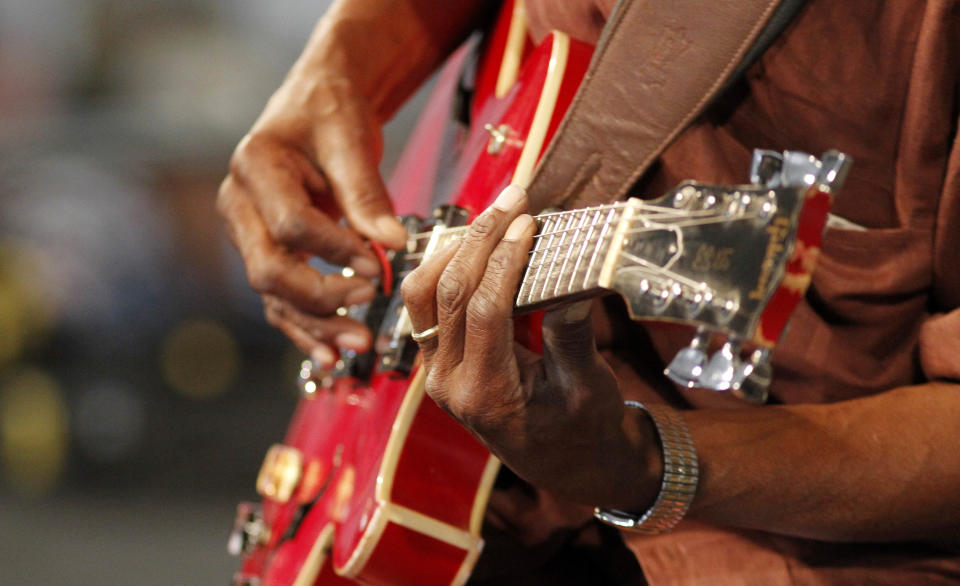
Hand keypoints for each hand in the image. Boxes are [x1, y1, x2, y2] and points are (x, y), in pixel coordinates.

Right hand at [217, 61, 406, 364]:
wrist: (316, 105)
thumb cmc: (330, 113)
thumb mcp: (351, 140)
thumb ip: (367, 194)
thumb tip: (394, 243)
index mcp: (254, 166)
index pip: (291, 225)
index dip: (336, 250)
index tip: (380, 264)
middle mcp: (239, 204)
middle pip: (269, 269)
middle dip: (320, 298)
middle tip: (368, 307)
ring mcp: (248, 234)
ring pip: (273, 295)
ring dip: (315, 325)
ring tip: (358, 345)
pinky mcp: (267, 255)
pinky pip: (280, 300)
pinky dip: (306, 328)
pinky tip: (330, 354)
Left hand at [401, 185, 661, 509]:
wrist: (565, 461)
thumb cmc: (584, 430)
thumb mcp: (589, 390)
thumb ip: (573, 338)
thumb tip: (571, 282)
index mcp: (487, 394)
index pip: (484, 312)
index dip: (506, 260)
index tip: (529, 221)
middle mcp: (449, 383)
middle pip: (447, 294)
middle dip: (480, 238)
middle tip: (513, 199)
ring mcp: (436, 371)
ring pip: (422, 294)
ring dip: (453, 248)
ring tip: (492, 216)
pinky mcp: (436, 359)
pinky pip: (424, 304)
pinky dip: (444, 266)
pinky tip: (474, 242)